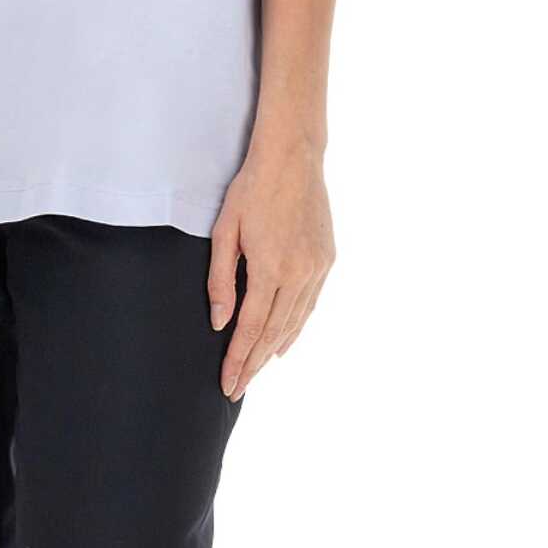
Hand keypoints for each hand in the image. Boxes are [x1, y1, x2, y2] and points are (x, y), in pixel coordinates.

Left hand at [208, 138, 334, 399]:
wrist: (293, 157)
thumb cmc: (250, 189)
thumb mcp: (224, 232)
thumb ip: (220, 280)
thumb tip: (219, 322)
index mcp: (271, 268)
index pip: (251, 328)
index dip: (238, 359)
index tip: (227, 383)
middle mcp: (299, 273)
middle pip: (274, 333)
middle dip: (253, 364)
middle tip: (237, 389)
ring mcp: (317, 267)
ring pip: (295, 322)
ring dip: (273, 350)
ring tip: (254, 371)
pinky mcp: (327, 259)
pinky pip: (309, 304)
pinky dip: (295, 327)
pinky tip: (282, 343)